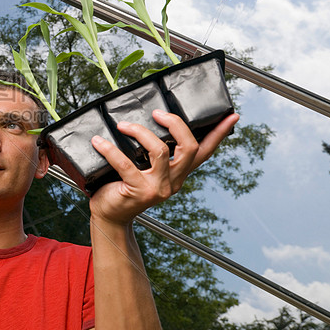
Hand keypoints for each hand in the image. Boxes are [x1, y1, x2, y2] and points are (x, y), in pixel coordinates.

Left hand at [89, 111, 238, 224]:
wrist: (109, 216)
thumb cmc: (123, 187)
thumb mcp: (144, 169)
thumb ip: (150, 152)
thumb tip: (144, 118)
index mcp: (178, 174)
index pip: (204, 152)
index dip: (218, 134)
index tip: (231, 117)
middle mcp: (173, 181)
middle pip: (189, 147)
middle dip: (176, 124)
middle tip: (157, 113)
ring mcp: (158, 188)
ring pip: (160, 151)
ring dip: (140, 132)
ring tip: (123, 125)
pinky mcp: (138, 191)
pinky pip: (125, 164)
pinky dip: (110, 149)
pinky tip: (99, 142)